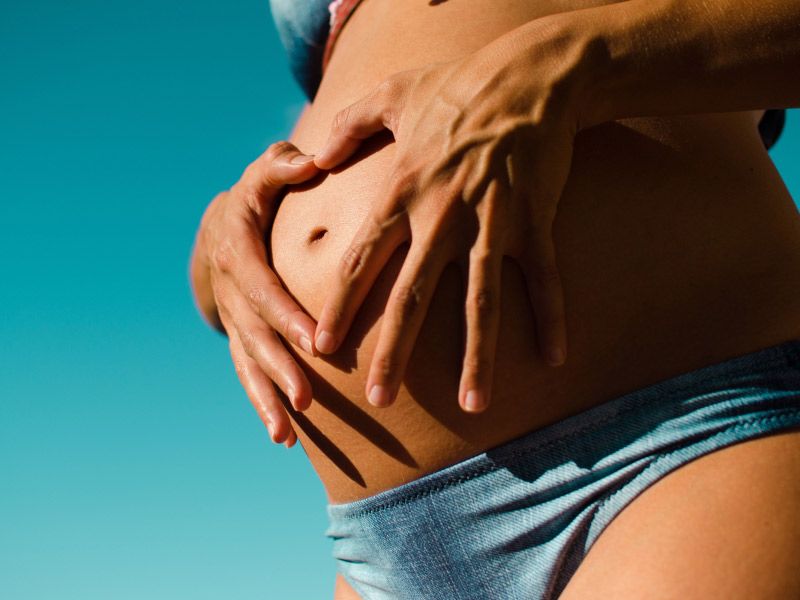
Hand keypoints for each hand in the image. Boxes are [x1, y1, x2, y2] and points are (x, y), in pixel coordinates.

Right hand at [193, 141, 319, 446]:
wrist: (220, 230)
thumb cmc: (256, 199)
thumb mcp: (263, 175)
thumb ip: (282, 167)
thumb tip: (311, 160)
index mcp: (238, 252)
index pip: (263, 287)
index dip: (286, 315)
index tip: (316, 341)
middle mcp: (232, 292)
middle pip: (256, 335)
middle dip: (281, 367)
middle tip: (307, 397)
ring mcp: (234, 320)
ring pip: (248, 363)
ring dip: (267, 397)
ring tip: (287, 431)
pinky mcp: (241, 338)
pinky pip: (248, 374)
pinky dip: (262, 405)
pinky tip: (284, 437)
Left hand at [311, 21, 593, 412]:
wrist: (528, 74)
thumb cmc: (457, 85)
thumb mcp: (390, 94)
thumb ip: (347, 126)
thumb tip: (311, 154)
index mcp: (403, 192)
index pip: (363, 261)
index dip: (341, 307)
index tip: (322, 347)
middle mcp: (442, 216)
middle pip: (412, 297)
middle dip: (394, 351)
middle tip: (378, 399)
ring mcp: (491, 222)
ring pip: (480, 301)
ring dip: (477, 356)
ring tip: (475, 405)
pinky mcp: (535, 221)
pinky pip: (543, 279)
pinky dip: (550, 318)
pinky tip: (553, 359)